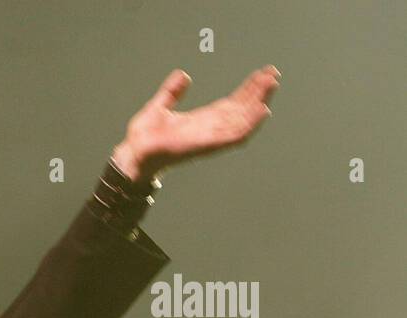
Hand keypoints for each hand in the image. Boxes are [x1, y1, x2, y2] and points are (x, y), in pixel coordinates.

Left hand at [111, 65, 280, 181]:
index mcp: (202, 120)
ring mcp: (209, 137)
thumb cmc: (143, 137)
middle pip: (241, 109)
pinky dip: (249, 124)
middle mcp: (209, 128)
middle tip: (273, 74)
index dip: (248, 89)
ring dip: (257, 104)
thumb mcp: (159, 107)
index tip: (262, 73)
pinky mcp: (206, 145)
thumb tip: (183, 75)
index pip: (231, 103)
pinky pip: (234, 136)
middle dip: (258, 93)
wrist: (133, 154)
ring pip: (242, 120)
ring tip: (271, 86)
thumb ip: (172, 92)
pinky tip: (261, 110)